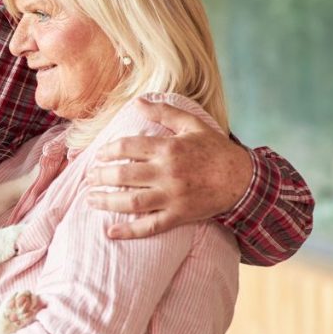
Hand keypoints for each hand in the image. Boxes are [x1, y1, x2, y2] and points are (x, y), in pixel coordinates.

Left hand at [85, 97, 252, 238]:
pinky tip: (110, 232)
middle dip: (100, 176)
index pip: (127, 148)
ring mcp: (172, 197)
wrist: (244, 180)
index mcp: (169, 149)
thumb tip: (137, 101)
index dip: (108, 151)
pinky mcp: (178, 216)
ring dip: (107, 201)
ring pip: (132, 202)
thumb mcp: (192, 124)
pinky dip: (129, 231)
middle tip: (88, 177)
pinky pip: (150, 226)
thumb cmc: (216, 150)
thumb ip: (164, 112)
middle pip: (124, 176)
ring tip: (90, 198)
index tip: (98, 155)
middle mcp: (167, 174)